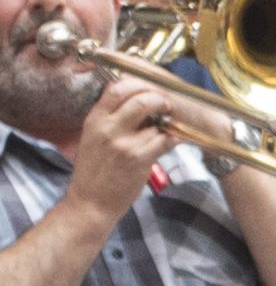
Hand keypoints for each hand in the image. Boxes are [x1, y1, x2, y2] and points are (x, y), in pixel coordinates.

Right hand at [62, 72, 186, 218]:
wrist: (91, 201)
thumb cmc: (94, 170)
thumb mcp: (92, 137)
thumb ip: (109, 118)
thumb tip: (134, 102)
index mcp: (95, 119)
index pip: (116, 88)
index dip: (138, 84)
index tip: (150, 89)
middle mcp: (108, 128)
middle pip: (139, 99)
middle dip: (159, 98)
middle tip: (167, 104)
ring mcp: (124, 143)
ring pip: (155, 121)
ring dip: (167, 122)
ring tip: (170, 126)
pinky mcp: (139, 159)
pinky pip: (164, 141)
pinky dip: (173, 138)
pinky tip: (175, 139)